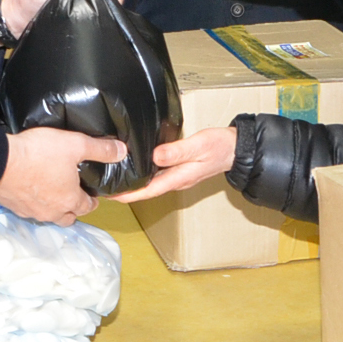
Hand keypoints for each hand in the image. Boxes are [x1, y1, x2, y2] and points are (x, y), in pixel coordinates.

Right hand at [0, 127, 121, 224]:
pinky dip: (33, 202)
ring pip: (48, 215)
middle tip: (74, 194)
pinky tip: (31, 188)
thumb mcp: (75, 144)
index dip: (92, 200)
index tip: (92, 193)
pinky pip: (29, 209)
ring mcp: (31, 211)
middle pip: (68, 217)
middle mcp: (52, 211)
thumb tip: (121, 151)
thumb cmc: (38, 153)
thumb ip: (100, 149)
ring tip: (52, 191)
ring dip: (53, 207)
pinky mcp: (14, 207)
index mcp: (70, 200)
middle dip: (73, 209)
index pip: (88, 207)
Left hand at [115, 126, 235, 201]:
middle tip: (106, 188)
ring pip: (152, 184)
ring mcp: (179, 177)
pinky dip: (145, 175)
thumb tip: (155, 156)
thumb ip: (177, 151)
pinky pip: (158, 176)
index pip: (148, 191)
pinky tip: (137, 168)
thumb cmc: (219, 146)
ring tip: (116, 179)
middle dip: (127, 191)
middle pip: (147, 190)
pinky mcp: (180, 170)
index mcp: (179, 178)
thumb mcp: (199, 145)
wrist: (236, 149)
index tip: (111, 196)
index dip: (128, 195)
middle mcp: (177, 181)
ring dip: (135, 184)